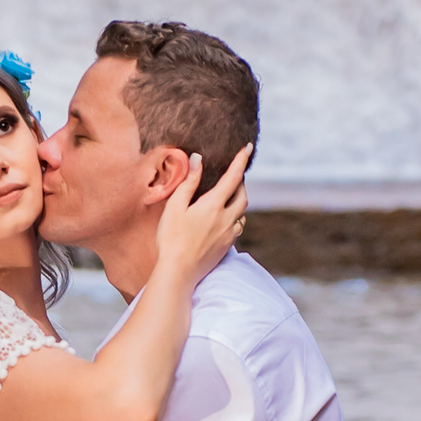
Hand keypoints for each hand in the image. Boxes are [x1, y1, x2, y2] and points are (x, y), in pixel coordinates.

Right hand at [153, 143, 250, 284]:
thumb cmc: (171, 239)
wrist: (178, 272)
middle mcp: (226, 219)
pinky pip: (237, 228)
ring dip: (239, 202)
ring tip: (230, 197)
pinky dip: (235, 219)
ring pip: (242, 213)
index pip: (233, 177)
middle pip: (243, 195)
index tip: (248, 147)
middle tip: (235, 175)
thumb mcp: (175, 206)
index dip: (241, 160)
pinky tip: (225, 220)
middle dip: (241, 183)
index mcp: (214, 205)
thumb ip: (188, 182)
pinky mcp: (226, 247)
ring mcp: (228, 235)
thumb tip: (198, 160)